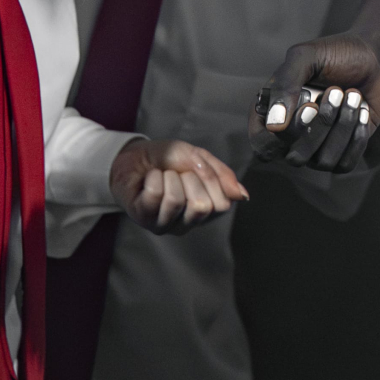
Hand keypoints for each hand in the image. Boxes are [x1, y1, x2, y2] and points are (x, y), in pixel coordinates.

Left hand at [110, 138, 248, 232]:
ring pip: (175, 201)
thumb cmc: (168, 159)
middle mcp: (185, 223)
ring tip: (163, 176)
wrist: (136, 155)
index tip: (198, 170)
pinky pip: (154, 196)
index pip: (221, 205)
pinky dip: (153, 178)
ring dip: (169, 178)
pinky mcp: (143, 218)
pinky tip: (149, 180)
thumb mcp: (199, 158)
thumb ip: (221, 175)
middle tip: (179, 174)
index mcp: (203, 210)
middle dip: (190, 179)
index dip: (211, 182)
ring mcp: (163, 224)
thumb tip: (242, 196)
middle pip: (200, 207)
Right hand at [251, 36, 379, 171]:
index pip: (263, 144)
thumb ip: (285, 84)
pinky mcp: (343, 153)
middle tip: (336, 91)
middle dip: (321, 124)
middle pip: (295, 157)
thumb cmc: (336, 55)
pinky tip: (362, 111)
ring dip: (343, 126)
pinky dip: (357, 137)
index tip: (309, 104)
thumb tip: (274, 125)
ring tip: (352, 95)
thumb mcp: (305, 56)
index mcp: (273, 112)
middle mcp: (291, 135)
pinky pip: (345, 164)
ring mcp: (317, 147)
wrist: (374, 58)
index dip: (284, 133)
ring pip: (323, 161)